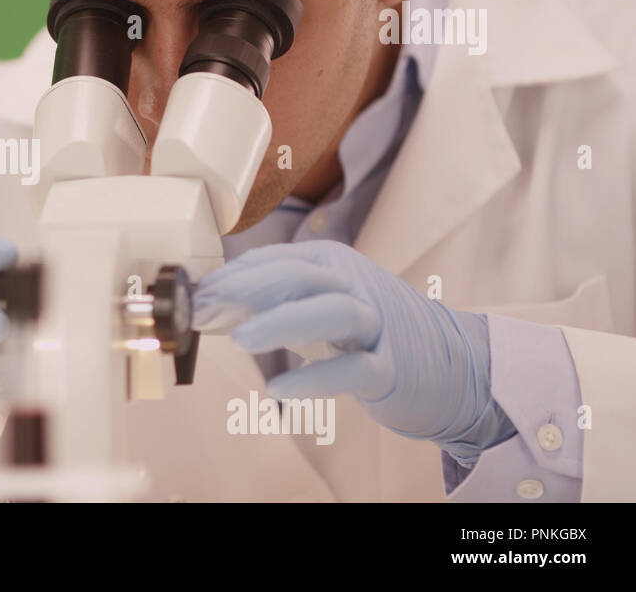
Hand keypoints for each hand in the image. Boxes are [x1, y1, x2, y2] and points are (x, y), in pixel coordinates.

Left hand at [194, 240, 516, 465]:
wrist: (455, 365)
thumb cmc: (372, 333)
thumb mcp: (324, 303)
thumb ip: (275, 299)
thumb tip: (213, 303)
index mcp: (332, 264)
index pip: (275, 261)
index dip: (232, 277)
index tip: (194, 294)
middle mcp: (354, 285)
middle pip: (299, 275)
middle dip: (248, 288)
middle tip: (205, 306)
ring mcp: (377, 324)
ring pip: (329, 311)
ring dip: (282, 321)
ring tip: (239, 339)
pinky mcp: (391, 367)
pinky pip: (352, 369)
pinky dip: (315, 377)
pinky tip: (279, 388)